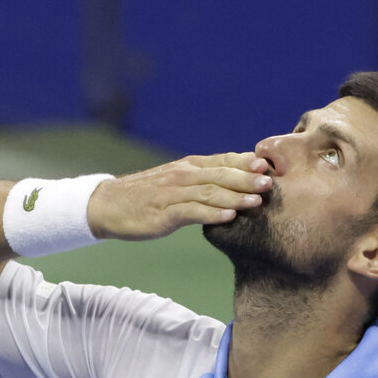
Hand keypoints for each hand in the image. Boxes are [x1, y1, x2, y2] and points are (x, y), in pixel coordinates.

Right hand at [87, 152, 272, 240]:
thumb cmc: (146, 196)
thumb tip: (235, 182)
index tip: (268, 165)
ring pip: (209, 192)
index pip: (222, 160)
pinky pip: (191, 212)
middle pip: (220, 175)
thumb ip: (203, 180)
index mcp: (188, 166)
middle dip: (247, 178)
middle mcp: (183, 175)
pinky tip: (228, 217)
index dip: (245, 162)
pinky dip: (211, 214)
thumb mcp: (176, 182)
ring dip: (234, 197)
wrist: (108, 205)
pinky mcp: (164, 213)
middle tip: (269, 183)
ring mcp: (173, 193)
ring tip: (256, 202)